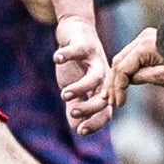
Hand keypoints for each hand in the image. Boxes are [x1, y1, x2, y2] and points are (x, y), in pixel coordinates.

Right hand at [54, 16, 113, 136]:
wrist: (76, 32)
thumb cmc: (77, 64)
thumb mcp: (76, 88)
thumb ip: (76, 107)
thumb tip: (77, 129)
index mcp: (101, 89)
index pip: (106, 111)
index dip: (96, 122)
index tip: (81, 132)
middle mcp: (103, 76)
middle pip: (104, 96)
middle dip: (90, 107)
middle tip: (73, 112)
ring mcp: (95, 60)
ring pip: (95, 77)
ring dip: (80, 87)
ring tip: (64, 93)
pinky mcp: (85, 44)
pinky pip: (78, 51)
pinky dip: (67, 55)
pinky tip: (57, 59)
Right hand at [104, 27, 163, 111]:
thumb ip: (141, 77)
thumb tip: (124, 82)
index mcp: (145, 46)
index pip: (123, 68)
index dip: (118, 88)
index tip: (119, 103)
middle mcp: (142, 38)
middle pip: (119, 62)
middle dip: (113, 83)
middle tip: (109, 101)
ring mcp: (144, 38)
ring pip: (122, 59)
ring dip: (117, 77)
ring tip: (111, 96)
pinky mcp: (148, 42)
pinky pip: (131, 57)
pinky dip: (126, 70)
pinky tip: (122, 84)